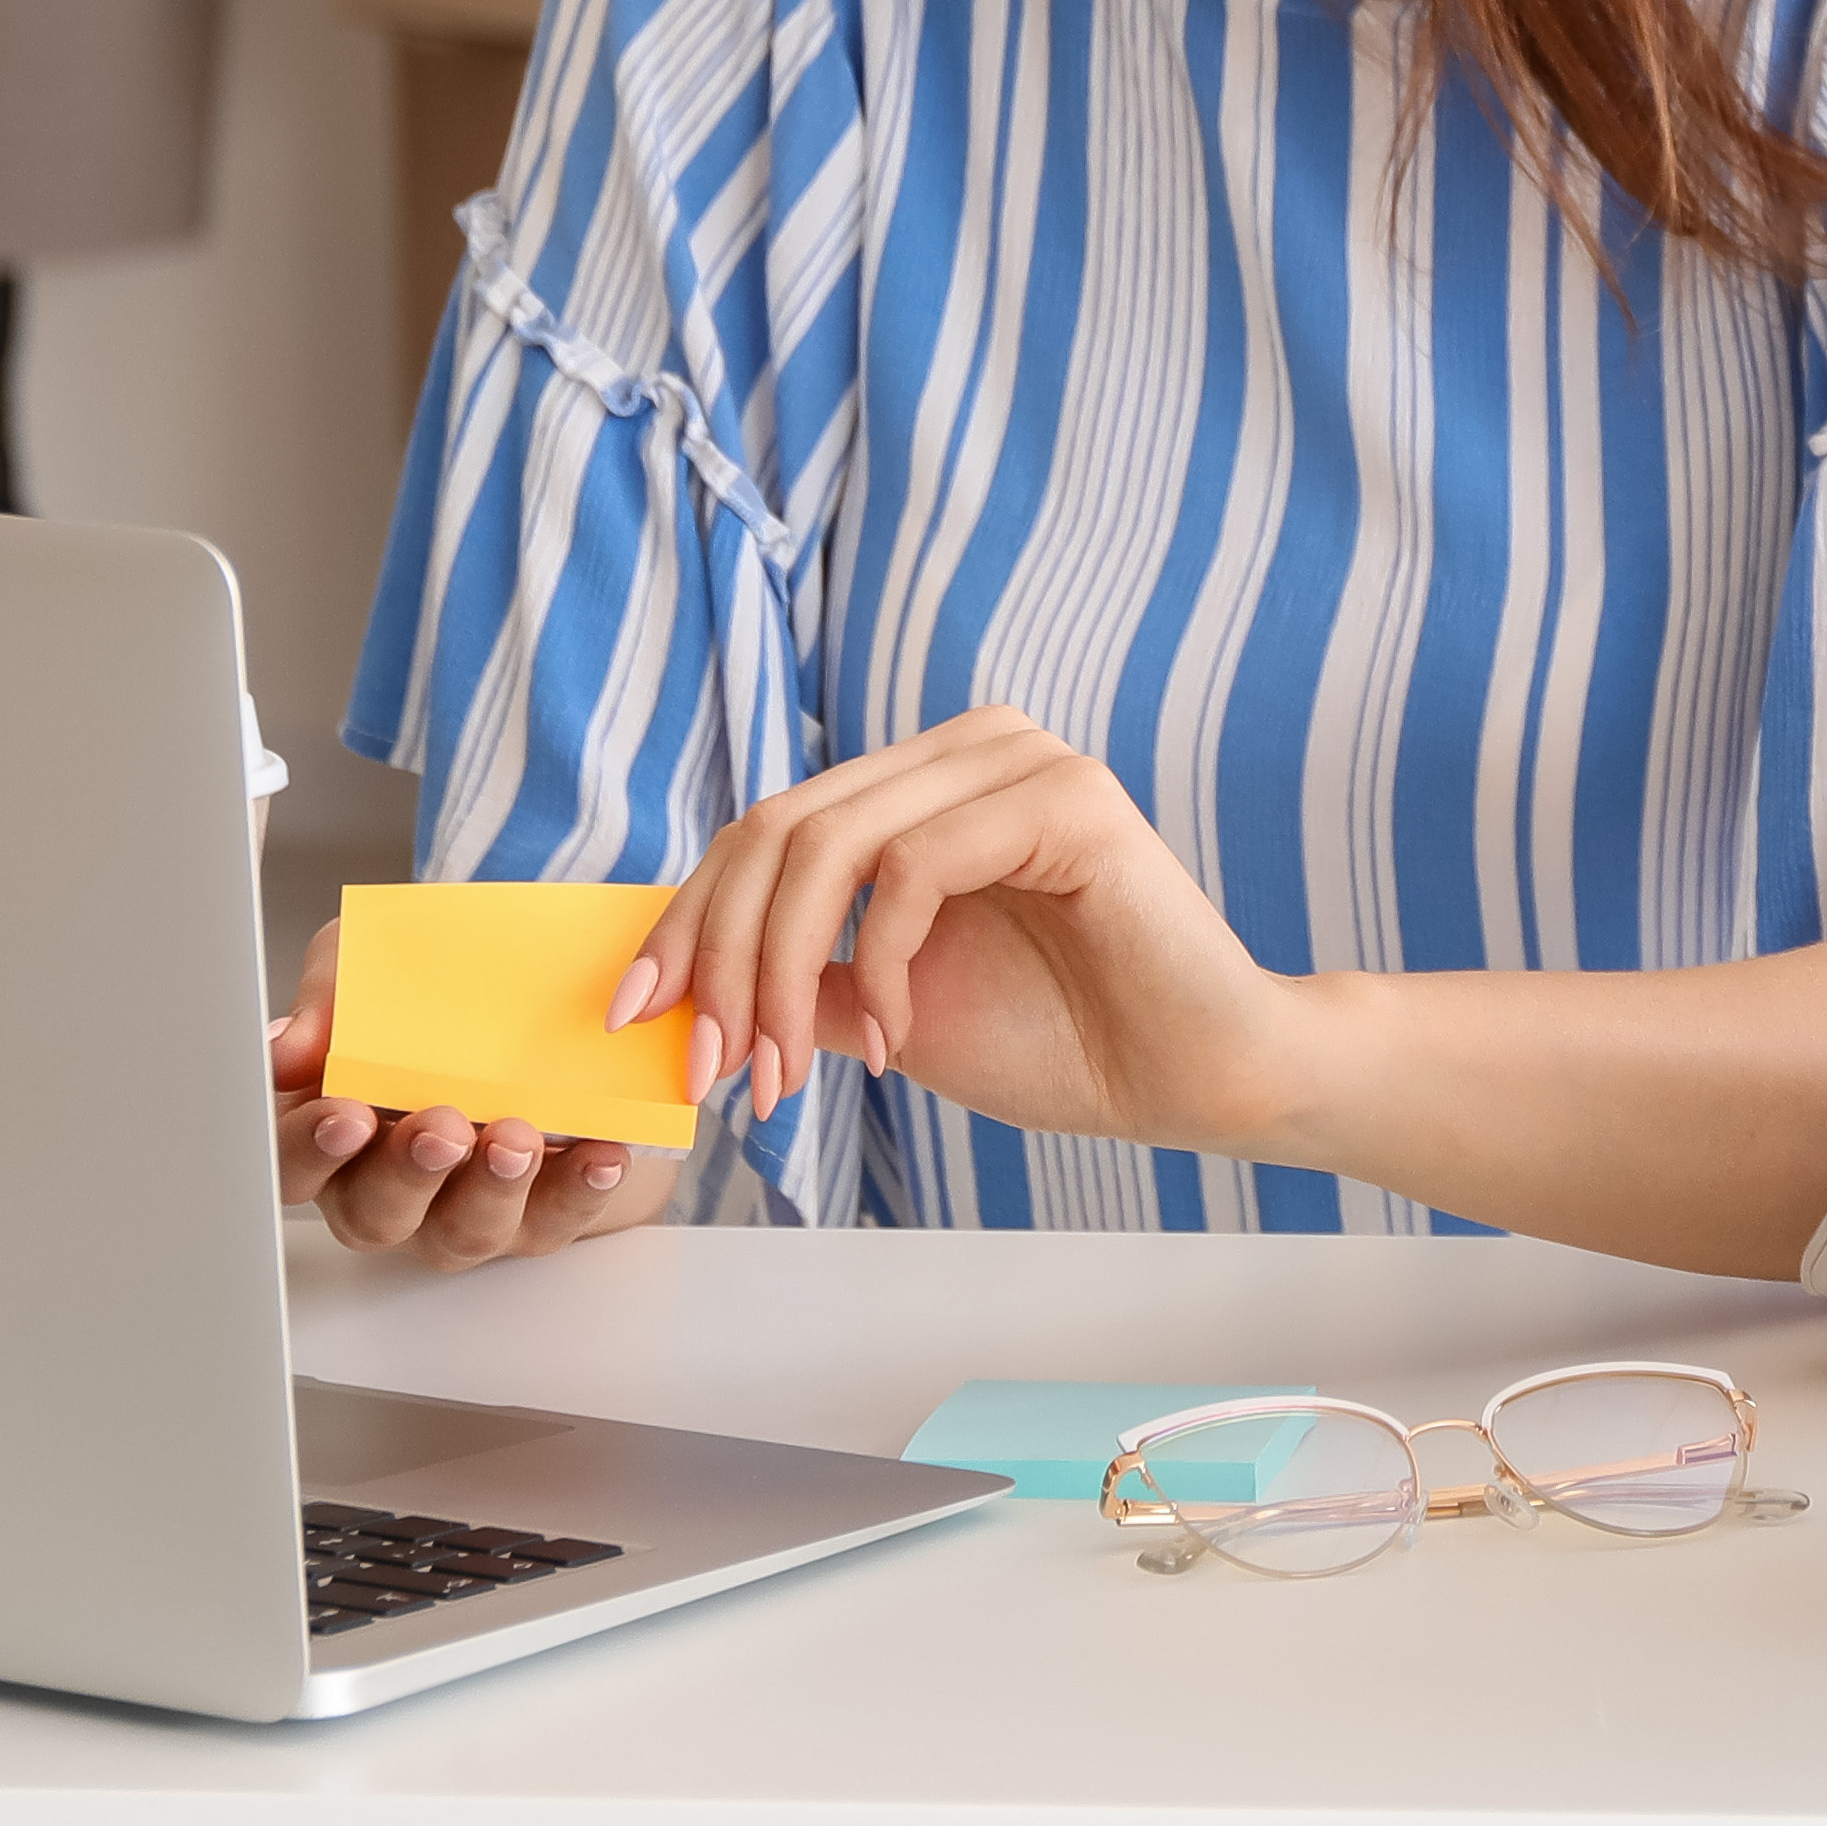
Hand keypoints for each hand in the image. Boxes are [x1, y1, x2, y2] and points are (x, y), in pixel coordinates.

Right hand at [268, 923, 672, 1264]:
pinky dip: (579, 1190)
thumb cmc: (432, 1002)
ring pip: (464, 1230)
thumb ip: (328, 998)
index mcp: (334, 1134)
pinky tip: (600, 1155)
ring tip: (516, 1140)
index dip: (310, 1149)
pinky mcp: (539, 1219)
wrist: (538, 1007)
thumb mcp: (371, 971)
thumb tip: (284, 1047)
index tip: (344, 1115)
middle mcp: (389, 1188)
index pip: (295, 1162)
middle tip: (441, 1130)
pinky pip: (555, 1221)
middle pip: (375, 1212)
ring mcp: (462, 1212)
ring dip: (491, 1188)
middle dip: (408, 1174)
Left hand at [626, 710, 1310, 1163]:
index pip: (766, 826)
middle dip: (723, 958)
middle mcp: (968, 747)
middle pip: (780, 827)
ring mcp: (1021, 760)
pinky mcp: (1069, 798)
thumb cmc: (1058, 1041)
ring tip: (785, 1073)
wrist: (1192, 1078)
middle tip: (714, 1070)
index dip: (687, 918)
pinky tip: (899, 1039)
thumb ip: (806, 973)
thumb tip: (678, 987)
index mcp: (925, 781)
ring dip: (784, 974)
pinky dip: (883, 963)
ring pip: (833, 843)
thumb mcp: (888, 1008)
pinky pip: (917, 866)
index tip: (634, 1015)